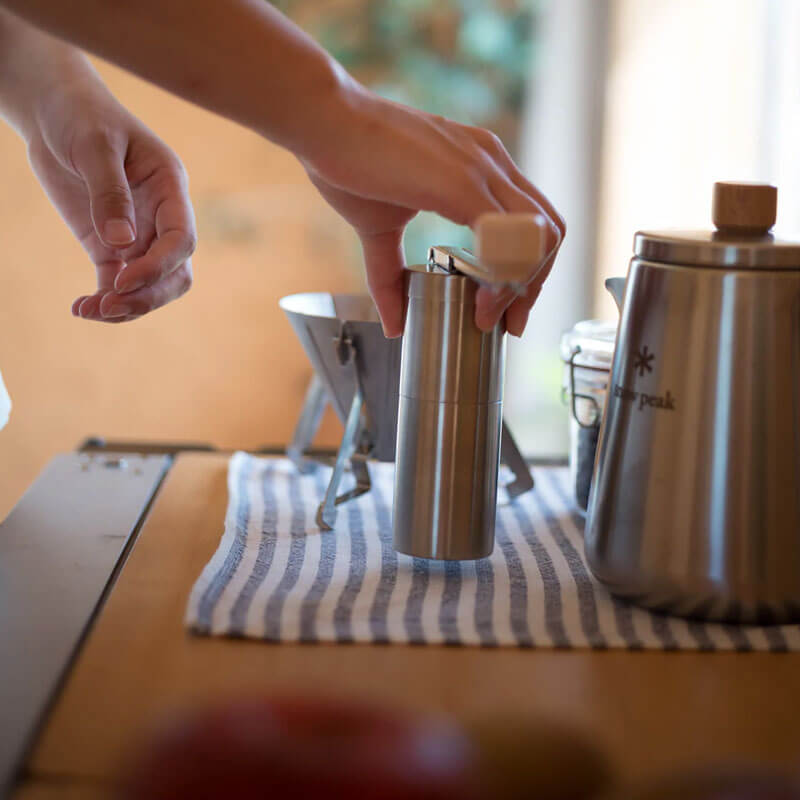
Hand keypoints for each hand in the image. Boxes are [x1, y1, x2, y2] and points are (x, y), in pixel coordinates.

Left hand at [27, 79, 195, 321]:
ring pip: (151, 286)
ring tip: (90, 311)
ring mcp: (138, 235)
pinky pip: (116, 284)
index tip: (122, 279)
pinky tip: (81, 308)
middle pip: (176, 273)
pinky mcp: (110, 247)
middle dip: (149, 295)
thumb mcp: (93, 145)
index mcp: (170, 188)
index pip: (181, 239)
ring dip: (128, 305)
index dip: (159, 265)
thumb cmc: (80, 116)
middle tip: (110, 305)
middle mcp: (162, 217)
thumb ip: (109, 192)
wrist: (54, 110)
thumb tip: (121, 244)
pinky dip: (104, 301)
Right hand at [304, 86, 564, 337]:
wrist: (323, 121)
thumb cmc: (347, 162)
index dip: (529, 271)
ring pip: (538, 234)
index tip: (503, 307)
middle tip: (509, 322)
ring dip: (521, 283)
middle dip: (536, 284)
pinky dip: (504, 270)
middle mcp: (492, 163)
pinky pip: (508, 233)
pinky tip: (480, 294)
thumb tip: (393, 325)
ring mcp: (482, 169)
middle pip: (549, 231)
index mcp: (481, 167)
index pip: (534, 223)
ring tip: (489, 312)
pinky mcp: (462, 182)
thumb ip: (390, 275)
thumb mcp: (377, 229)